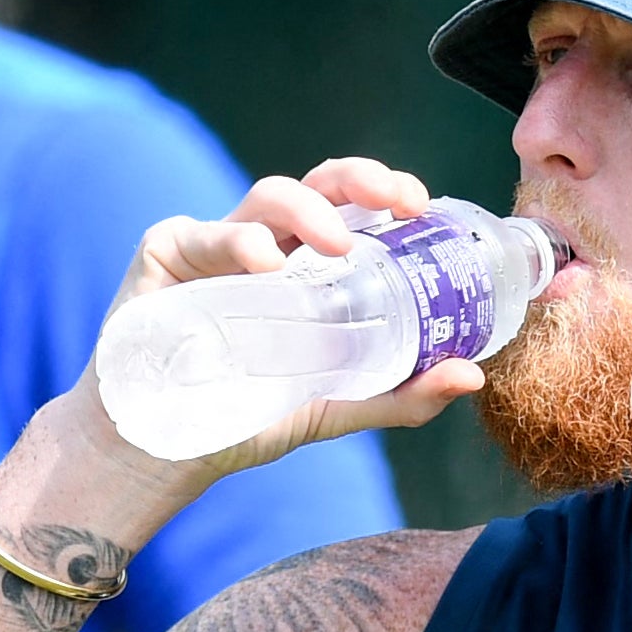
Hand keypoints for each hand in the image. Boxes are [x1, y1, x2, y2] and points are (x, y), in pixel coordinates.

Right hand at [77, 158, 488, 487]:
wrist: (158, 452)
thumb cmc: (241, 418)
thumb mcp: (333, 406)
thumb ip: (399, 394)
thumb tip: (472, 375)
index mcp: (304, 267)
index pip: (351, 209)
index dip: (387, 194)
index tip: (423, 207)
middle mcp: (264, 245)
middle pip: (317, 187)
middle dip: (361, 179)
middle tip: (398, 202)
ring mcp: (214, 244)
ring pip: (266, 197)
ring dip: (309, 212)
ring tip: (339, 245)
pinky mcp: (166, 252)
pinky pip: (205, 233)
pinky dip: (238, 241)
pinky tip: (264, 263)